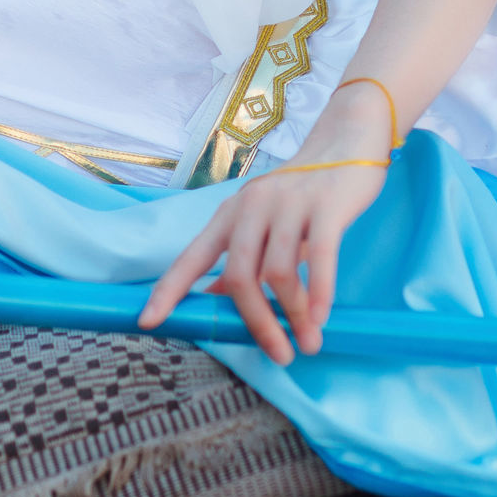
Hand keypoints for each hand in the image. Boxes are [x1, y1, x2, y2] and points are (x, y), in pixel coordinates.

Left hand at [137, 87, 397, 361]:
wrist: (347, 142)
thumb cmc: (303, 192)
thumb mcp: (265, 223)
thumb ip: (242, 258)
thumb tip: (215, 297)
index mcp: (231, 214)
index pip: (191, 257)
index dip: (168, 290)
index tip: (148, 321)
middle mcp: (252, 206)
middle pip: (239, 276)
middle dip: (256, 322)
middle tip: (279, 354)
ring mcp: (289, 204)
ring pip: (278, 272)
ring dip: (294, 315)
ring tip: (308, 341)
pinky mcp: (326, 205)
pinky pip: (319, 257)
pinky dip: (318, 294)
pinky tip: (320, 318)